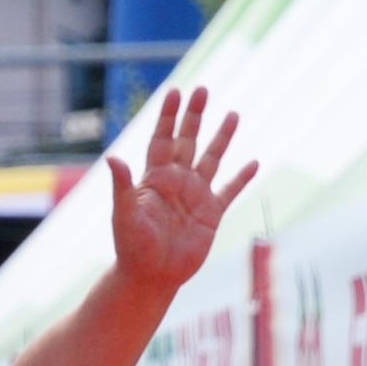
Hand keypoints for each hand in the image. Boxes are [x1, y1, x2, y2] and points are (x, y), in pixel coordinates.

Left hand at [106, 86, 254, 294]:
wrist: (151, 276)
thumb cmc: (131, 247)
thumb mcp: (124, 215)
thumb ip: (122, 186)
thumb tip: (113, 158)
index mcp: (154, 178)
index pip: (162, 139)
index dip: (168, 116)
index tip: (175, 92)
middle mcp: (176, 182)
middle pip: (187, 141)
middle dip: (195, 116)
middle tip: (203, 89)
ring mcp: (195, 196)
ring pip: (212, 159)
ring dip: (222, 138)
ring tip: (233, 114)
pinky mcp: (211, 214)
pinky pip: (230, 191)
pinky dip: (241, 178)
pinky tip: (253, 163)